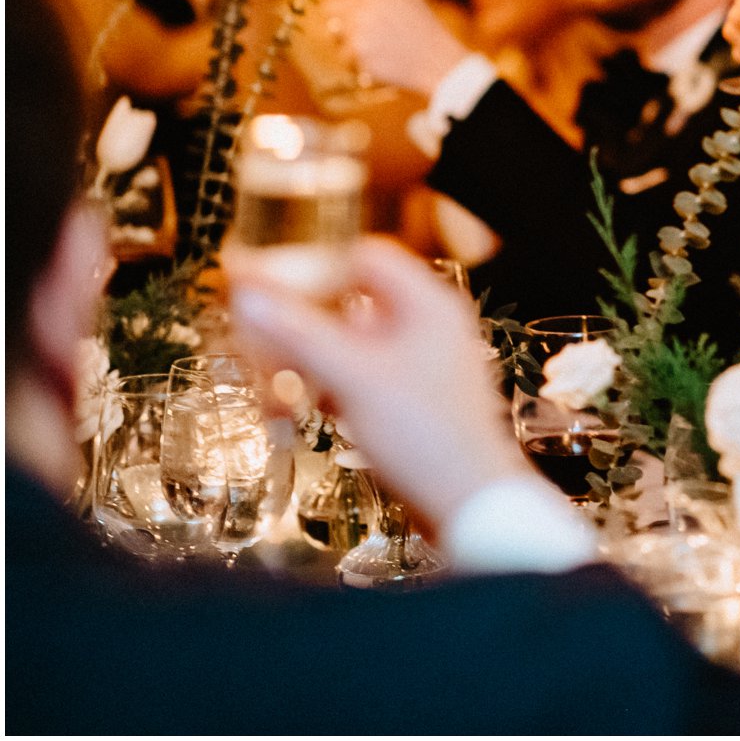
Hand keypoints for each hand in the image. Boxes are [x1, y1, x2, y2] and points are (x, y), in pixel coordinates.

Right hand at [224, 236, 539, 530]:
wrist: (470, 504)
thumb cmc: (424, 436)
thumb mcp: (353, 378)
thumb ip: (299, 330)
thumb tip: (246, 289)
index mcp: (428, 303)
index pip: (364, 257)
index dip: (315, 271)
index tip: (270, 298)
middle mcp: (429, 325)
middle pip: (348, 302)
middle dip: (302, 330)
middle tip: (264, 358)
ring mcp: (423, 363)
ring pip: (349, 344)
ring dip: (311, 365)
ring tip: (284, 398)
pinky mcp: (415, 399)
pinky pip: (362, 377)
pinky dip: (333, 390)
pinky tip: (319, 416)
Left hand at [319, 0, 470, 96]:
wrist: (436, 60)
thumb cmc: (420, 27)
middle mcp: (368, 1)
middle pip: (329, 5)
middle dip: (341, 17)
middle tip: (360, 27)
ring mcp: (361, 26)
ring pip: (335, 33)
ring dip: (351, 41)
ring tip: (378, 45)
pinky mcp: (358, 50)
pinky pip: (343, 54)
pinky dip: (358, 59)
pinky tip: (380, 58)